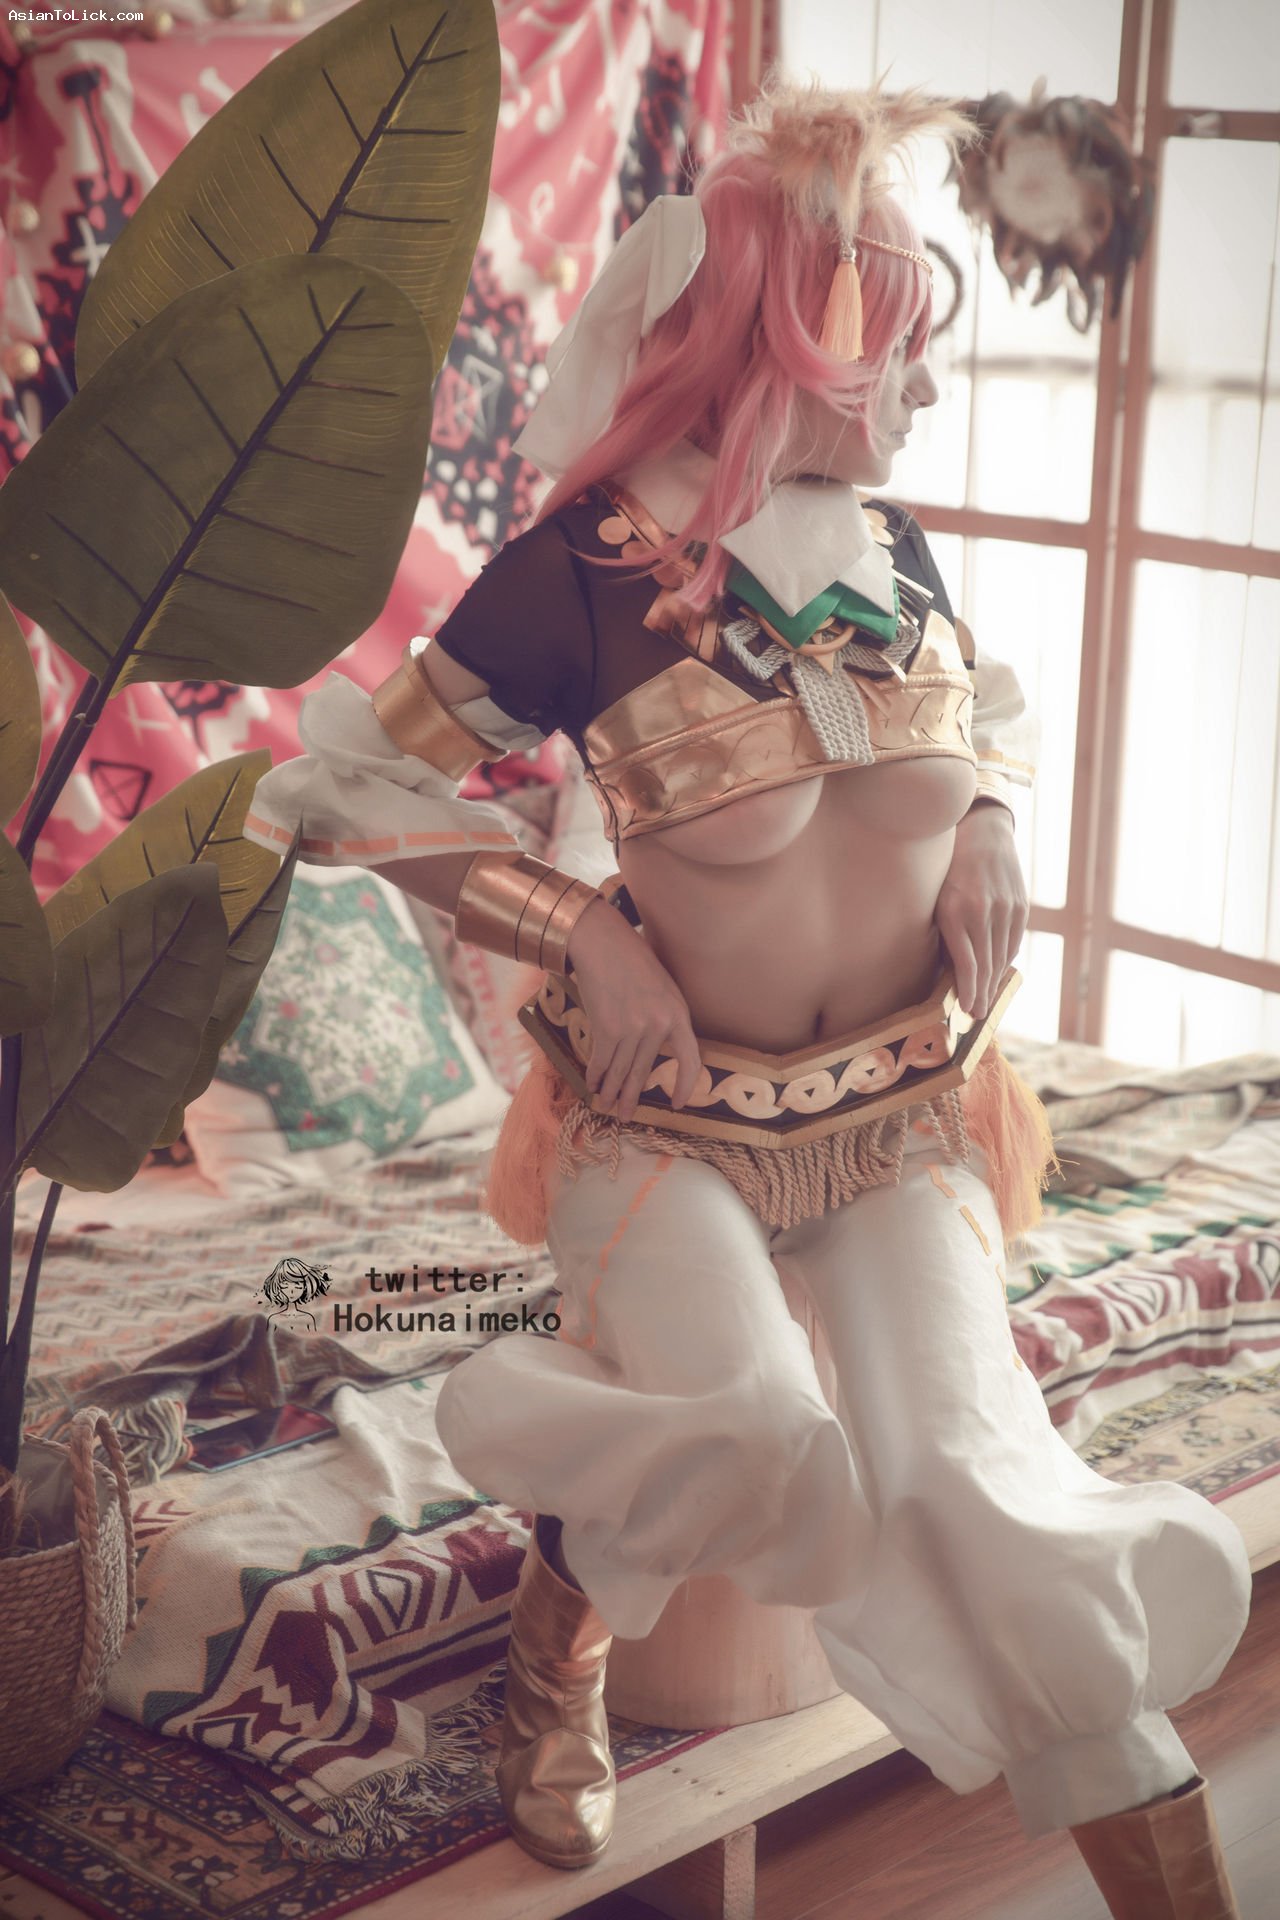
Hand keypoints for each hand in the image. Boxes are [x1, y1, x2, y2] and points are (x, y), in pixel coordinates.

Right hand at [565, 899, 702, 1121]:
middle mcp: (658, 1025)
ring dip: (610, 1091)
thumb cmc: (633, 962)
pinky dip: (595, 1075)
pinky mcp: (607, 1028)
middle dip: (632, 1098)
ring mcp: (633, 1028)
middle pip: (644, 1072)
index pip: (691, 1061)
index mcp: (679, 1015)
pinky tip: (592, 1085)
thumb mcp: (664, 988)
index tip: (678, 1103)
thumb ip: (666, 1018)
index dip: (686, 1086)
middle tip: (626, 1117)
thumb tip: (661, 1050)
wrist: (604, 943)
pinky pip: (602, 1061)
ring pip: (620, 1070)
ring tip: (606, 1105)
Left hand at [935, 800, 1028, 1019]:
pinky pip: (1013, 941)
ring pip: (1001, 956)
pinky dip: (1004, 959)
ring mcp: (1006, 909)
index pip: (967, 964)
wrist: (982, 832)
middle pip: (985, 965)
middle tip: (977, 1017)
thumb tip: (947, 970)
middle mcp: (983, 912)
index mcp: (956, 911)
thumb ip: (942, 930)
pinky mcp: (1020, 906)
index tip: (966, 1011)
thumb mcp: (934, 897)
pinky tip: (997, 972)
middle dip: (981, 993)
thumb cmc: (947, 867)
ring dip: (993, 981)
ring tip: (986, 1002)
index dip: (968, 990)